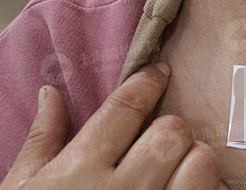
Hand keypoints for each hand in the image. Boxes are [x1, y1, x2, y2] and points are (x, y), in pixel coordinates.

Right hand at [0, 62, 228, 189]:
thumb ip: (43, 141)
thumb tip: (53, 94)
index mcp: (79, 172)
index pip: (125, 109)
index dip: (148, 82)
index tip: (160, 72)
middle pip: (173, 132)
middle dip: (172, 130)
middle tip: (163, 139)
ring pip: (203, 165)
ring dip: (197, 162)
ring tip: (180, 171)